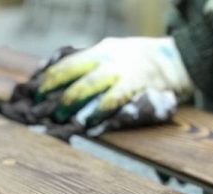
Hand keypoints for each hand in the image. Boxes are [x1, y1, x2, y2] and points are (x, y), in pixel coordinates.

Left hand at [38, 36, 193, 113]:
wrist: (177, 61)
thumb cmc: (141, 61)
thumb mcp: (114, 53)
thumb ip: (90, 63)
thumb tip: (57, 76)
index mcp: (102, 51)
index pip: (68, 63)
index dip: (50, 79)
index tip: (35, 93)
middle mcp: (110, 60)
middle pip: (76, 76)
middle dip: (59, 95)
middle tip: (45, 112)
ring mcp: (124, 74)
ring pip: (92, 88)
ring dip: (74, 105)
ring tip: (63, 120)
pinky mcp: (137, 89)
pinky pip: (114, 101)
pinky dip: (99, 112)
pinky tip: (89, 124)